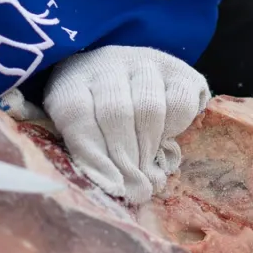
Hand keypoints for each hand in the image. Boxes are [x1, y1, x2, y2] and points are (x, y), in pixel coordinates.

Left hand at [43, 45, 208, 204]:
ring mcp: (144, 63)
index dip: (93, 154)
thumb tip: (107, 187)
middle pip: (115, 112)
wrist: (128, 78)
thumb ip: (82, 153)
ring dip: (149, 149)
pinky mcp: (177, 69)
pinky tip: (166, 142)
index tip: (110, 186)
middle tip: (134, 190)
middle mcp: (107, 63)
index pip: (76, 113)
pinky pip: (180, 102)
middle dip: (126, 159)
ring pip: (149, 108)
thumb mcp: (76, 128)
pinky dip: (175, 128)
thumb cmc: (95, 114)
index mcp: (72, 79)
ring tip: (149, 177)